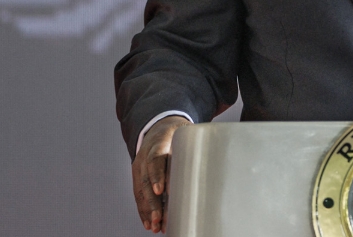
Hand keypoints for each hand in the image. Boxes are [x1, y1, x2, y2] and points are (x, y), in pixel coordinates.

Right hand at [132, 115, 190, 232]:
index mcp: (159, 142)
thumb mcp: (187, 133)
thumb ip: (195, 146)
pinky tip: (149, 223)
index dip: (158, 175)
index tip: (162, 191)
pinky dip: (143, 210)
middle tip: (160, 218)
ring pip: (141, 190)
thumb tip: (215, 162)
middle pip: (147, 180)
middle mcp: (145, 155)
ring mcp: (139, 166)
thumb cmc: (178, 133)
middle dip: (153, 202)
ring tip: (155, 226)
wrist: (158, 127)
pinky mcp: (137, 176)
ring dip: (148, 210)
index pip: (156, 159)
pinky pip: (138, 194)